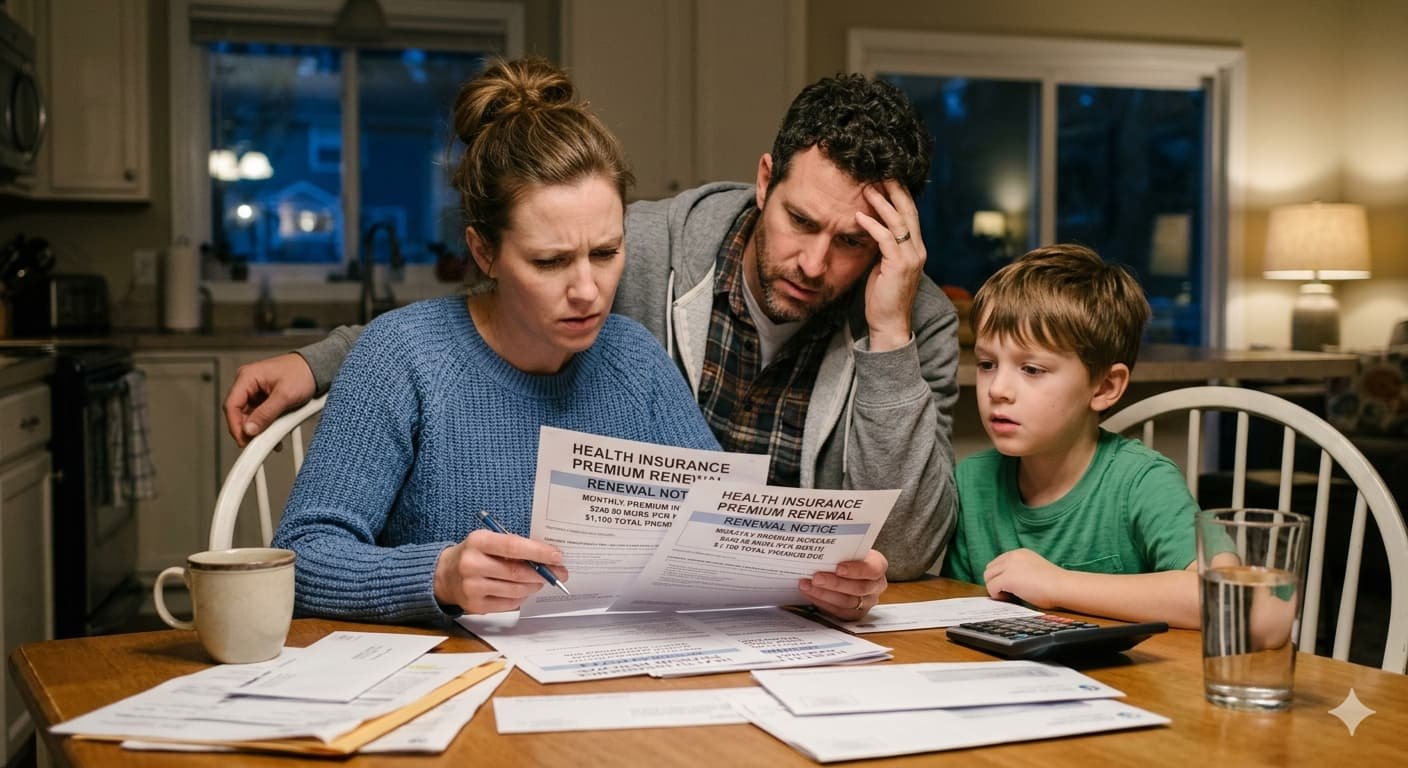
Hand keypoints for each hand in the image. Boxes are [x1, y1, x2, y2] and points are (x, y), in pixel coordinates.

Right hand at [223, 353, 316, 446]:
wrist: (318, 368)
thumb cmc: (303, 372)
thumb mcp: (285, 396)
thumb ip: (266, 414)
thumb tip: (250, 430)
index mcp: (247, 377)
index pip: (231, 405)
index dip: (235, 426)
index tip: (243, 440)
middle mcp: (248, 383)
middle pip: (239, 413)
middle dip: (249, 429)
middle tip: (258, 443)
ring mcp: (256, 391)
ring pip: (250, 416)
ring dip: (260, 429)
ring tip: (274, 439)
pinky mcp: (264, 398)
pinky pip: (260, 415)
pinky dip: (267, 425)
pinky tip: (277, 434)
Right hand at [434, 530, 567, 614]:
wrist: (444, 575)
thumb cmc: (474, 554)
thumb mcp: (488, 540)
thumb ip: (514, 546)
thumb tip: (547, 556)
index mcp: (477, 541)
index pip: (513, 546)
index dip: (538, 552)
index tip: (558, 556)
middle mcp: (472, 564)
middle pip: (516, 572)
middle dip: (543, 573)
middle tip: (559, 573)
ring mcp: (472, 587)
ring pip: (515, 589)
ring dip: (534, 585)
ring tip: (542, 581)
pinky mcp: (475, 606)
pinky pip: (509, 603)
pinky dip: (522, 596)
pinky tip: (525, 590)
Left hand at [799, 549, 887, 619]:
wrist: (850, 567)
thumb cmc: (848, 555)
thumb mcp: (849, 548)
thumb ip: (840, 549)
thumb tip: (819, 543)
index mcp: (878, 566)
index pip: (872, 569)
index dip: (856, 570)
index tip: (838, 568)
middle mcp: (876, 586)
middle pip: (858, 588)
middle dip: (834, 584)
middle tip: (816, 578)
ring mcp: (867, 602)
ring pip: (847, 602)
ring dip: (824, 594)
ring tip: (807, 585)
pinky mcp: (855, 613)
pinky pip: (839, 612)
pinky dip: (822, 603)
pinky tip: (810, 593)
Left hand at [854, 180, 925, 352]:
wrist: (889, 324)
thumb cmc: (883, 296)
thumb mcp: (883, 266)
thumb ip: (882, 247)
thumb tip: (869, 227)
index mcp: (915, 249)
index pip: (910, 215)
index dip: (899, 195)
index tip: (885, 178)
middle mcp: (918, 250)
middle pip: (909, 212)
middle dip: (895, 190)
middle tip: (881, 171)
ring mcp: (911, 258)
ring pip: (899, 222)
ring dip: (882, 202)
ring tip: (867, 187)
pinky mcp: (899, 266)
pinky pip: (886, 239)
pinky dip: (873, 225)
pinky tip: (859, 216)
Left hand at [982, 549, 1067, 607]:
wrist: (1062, 586)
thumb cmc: (1054, 584)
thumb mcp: (1034, 569)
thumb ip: (1020, 570)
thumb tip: (1007, 582)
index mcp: (1020, 553)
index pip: (998, 562)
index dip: (1000, 576)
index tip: (1009, 587)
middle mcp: (1012, 556)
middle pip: (990, 569)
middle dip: (995, 581)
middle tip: (1007, 593)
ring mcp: (1009, 566)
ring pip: (988, 577)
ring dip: (994, 588)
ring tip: (1009, 596)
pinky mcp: (1007, 578)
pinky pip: (991, 587)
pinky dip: (996, 595)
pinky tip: (1009, 598)